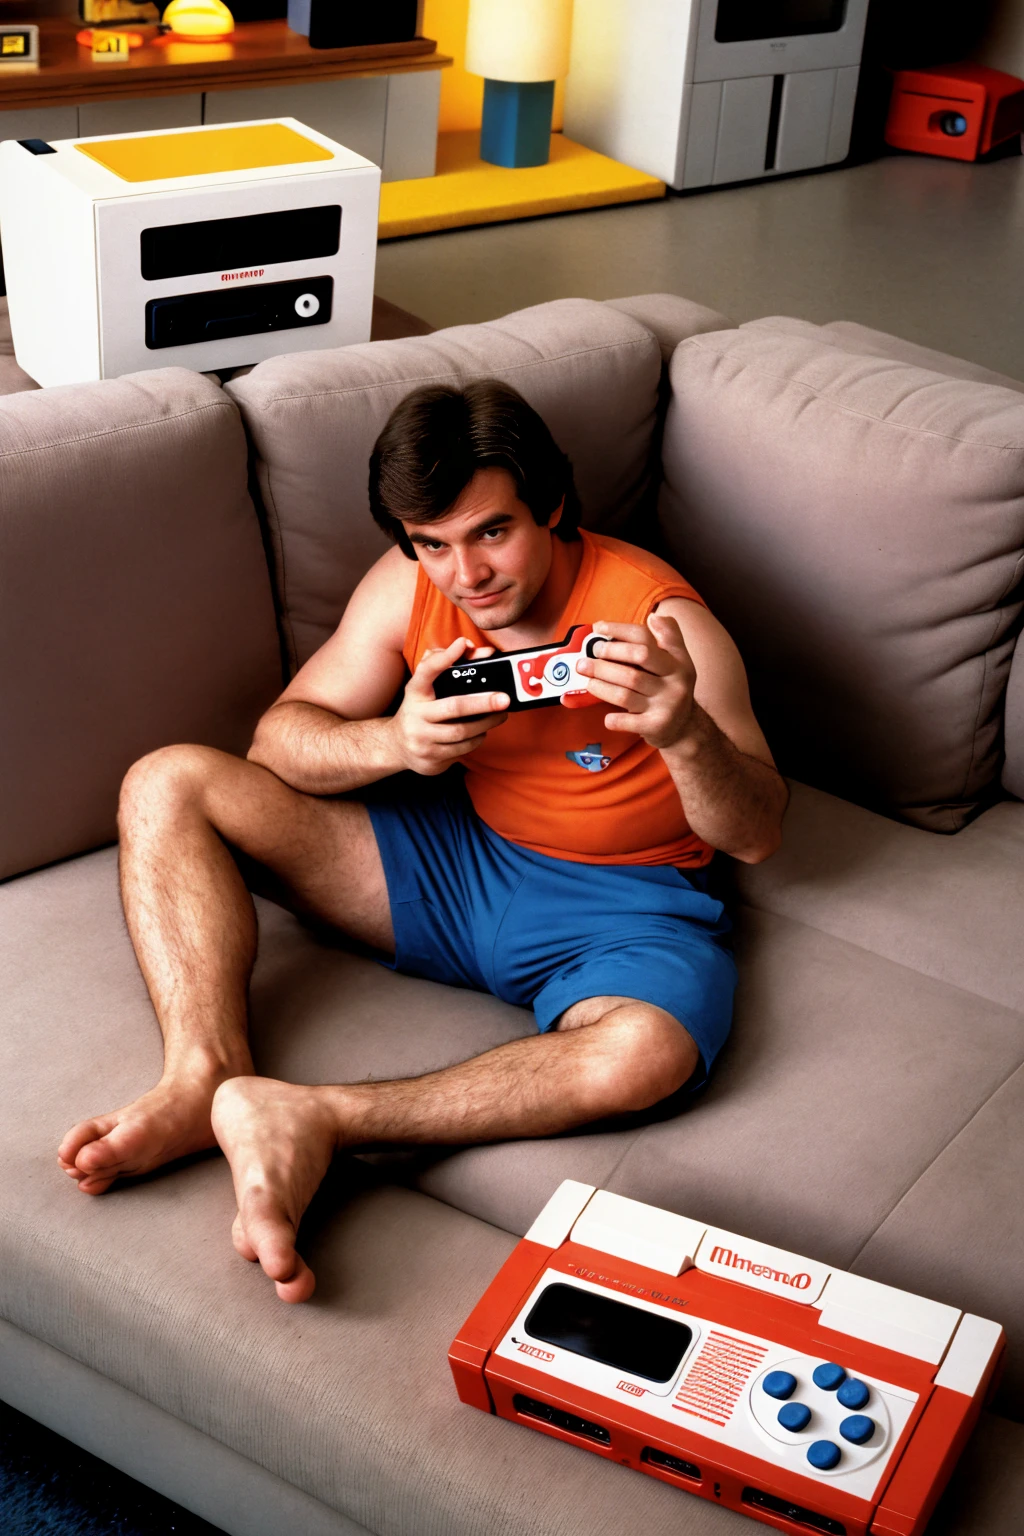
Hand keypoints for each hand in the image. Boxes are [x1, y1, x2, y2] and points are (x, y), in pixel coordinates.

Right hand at [393, 636, 508, 775]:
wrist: (396, 746)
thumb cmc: (419, 710)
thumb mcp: (424, 688)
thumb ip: (443, 663)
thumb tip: (469, 647)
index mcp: (414, 692)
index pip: (427, 671)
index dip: (444, 657)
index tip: (463, 644)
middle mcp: (415, 716)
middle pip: (453, 707)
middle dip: (483, 703)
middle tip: (504, 699)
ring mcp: (421, 740)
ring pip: (462, 732)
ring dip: (486, 724)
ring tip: (500, 716)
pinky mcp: (430, 759)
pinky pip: (461, 750)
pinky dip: (476, 740)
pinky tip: (481, 732)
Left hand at [575, 615, 696, 748]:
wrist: (685, 728)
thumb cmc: (671, 688)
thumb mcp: (678, 662)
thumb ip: (668, 637)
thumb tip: (653, 616)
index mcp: (677, 661)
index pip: (645, 638)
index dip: (619, 630)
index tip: (598, 628)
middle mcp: (675, 681)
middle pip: (637, 659)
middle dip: (608, 655)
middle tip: (587, 658)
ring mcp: (666, 705)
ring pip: (626, 691)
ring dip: (601, 685)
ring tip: (587, 680)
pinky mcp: (656, 726)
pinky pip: (628, 721)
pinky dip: (614, 718)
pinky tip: (606, 716)